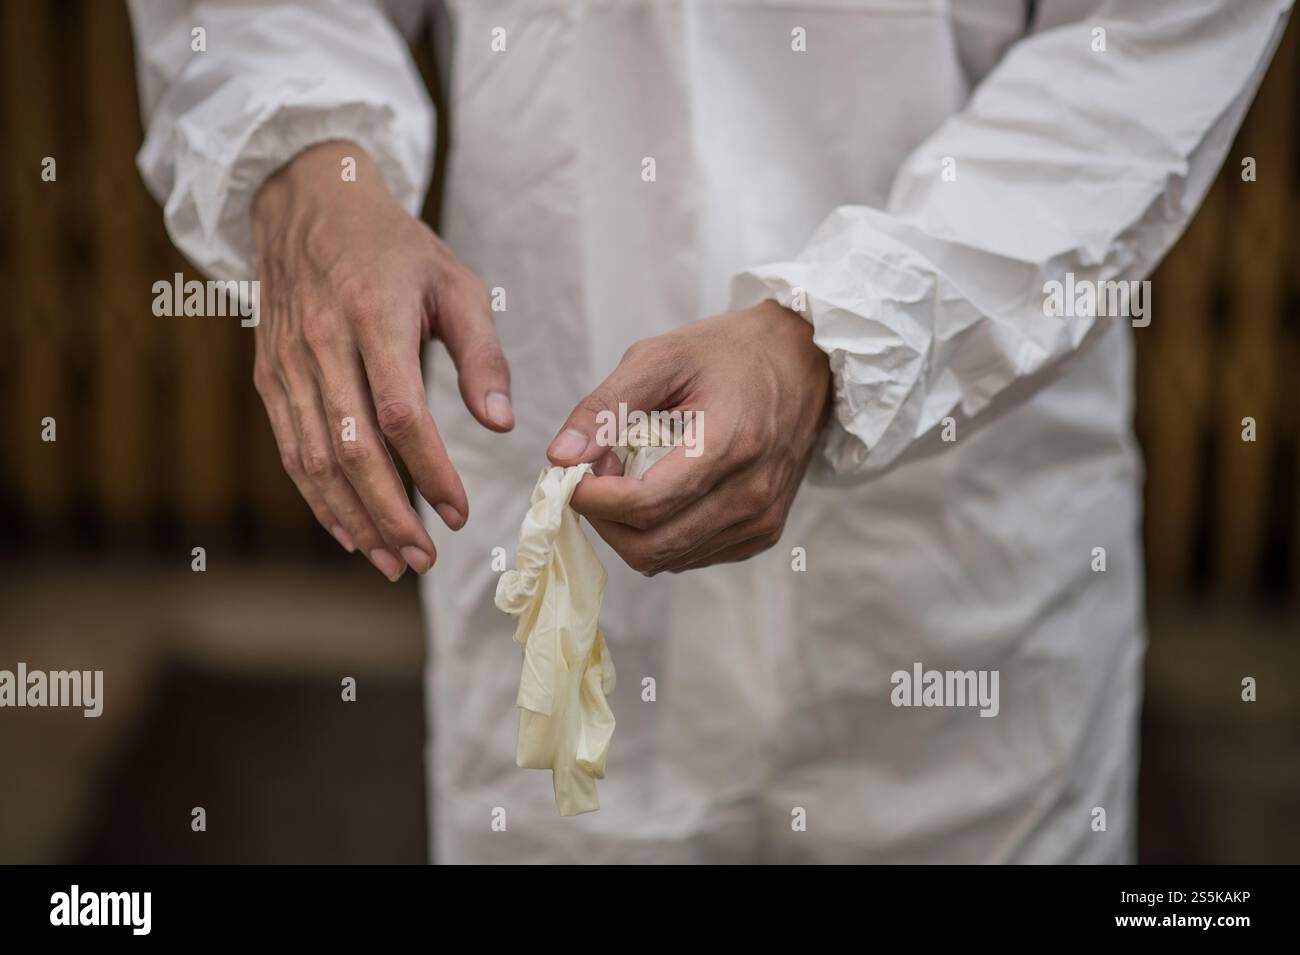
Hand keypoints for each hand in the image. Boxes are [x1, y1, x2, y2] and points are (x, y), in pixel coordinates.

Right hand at [251, 141, 512, 579]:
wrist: (309, 204)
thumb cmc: (395, 249)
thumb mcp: (455, 284)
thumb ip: (483, 356)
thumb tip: (501, 425)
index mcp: (373, 316)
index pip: (400, 414)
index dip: (429, 471)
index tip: (459, 513)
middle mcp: (321, 344)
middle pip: (351, 449)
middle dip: (389, 515)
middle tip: (424, 559)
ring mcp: (287, 363)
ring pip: (314, 460)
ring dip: (352, 518)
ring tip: (391, 561)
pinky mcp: (269, 376)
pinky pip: (291, 449)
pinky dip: (317, 498)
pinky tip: (349, 531)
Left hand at [546, 301, 829, 573]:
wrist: (802, 363)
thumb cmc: (726, 353)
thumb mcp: (660, 358)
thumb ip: (605, 407)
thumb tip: (559, 457)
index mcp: (730, 443)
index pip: (646, 504)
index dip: (594, 499)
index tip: (569, 475)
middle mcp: (752, 493)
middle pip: (651, 546)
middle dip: (604, 520)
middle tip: (592, 478)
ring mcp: (762, 520)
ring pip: (667, 559)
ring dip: (628, 529)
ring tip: (624, 480)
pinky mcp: (763, 534)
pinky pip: (690, 557)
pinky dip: (659, 535)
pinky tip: (658, 494)